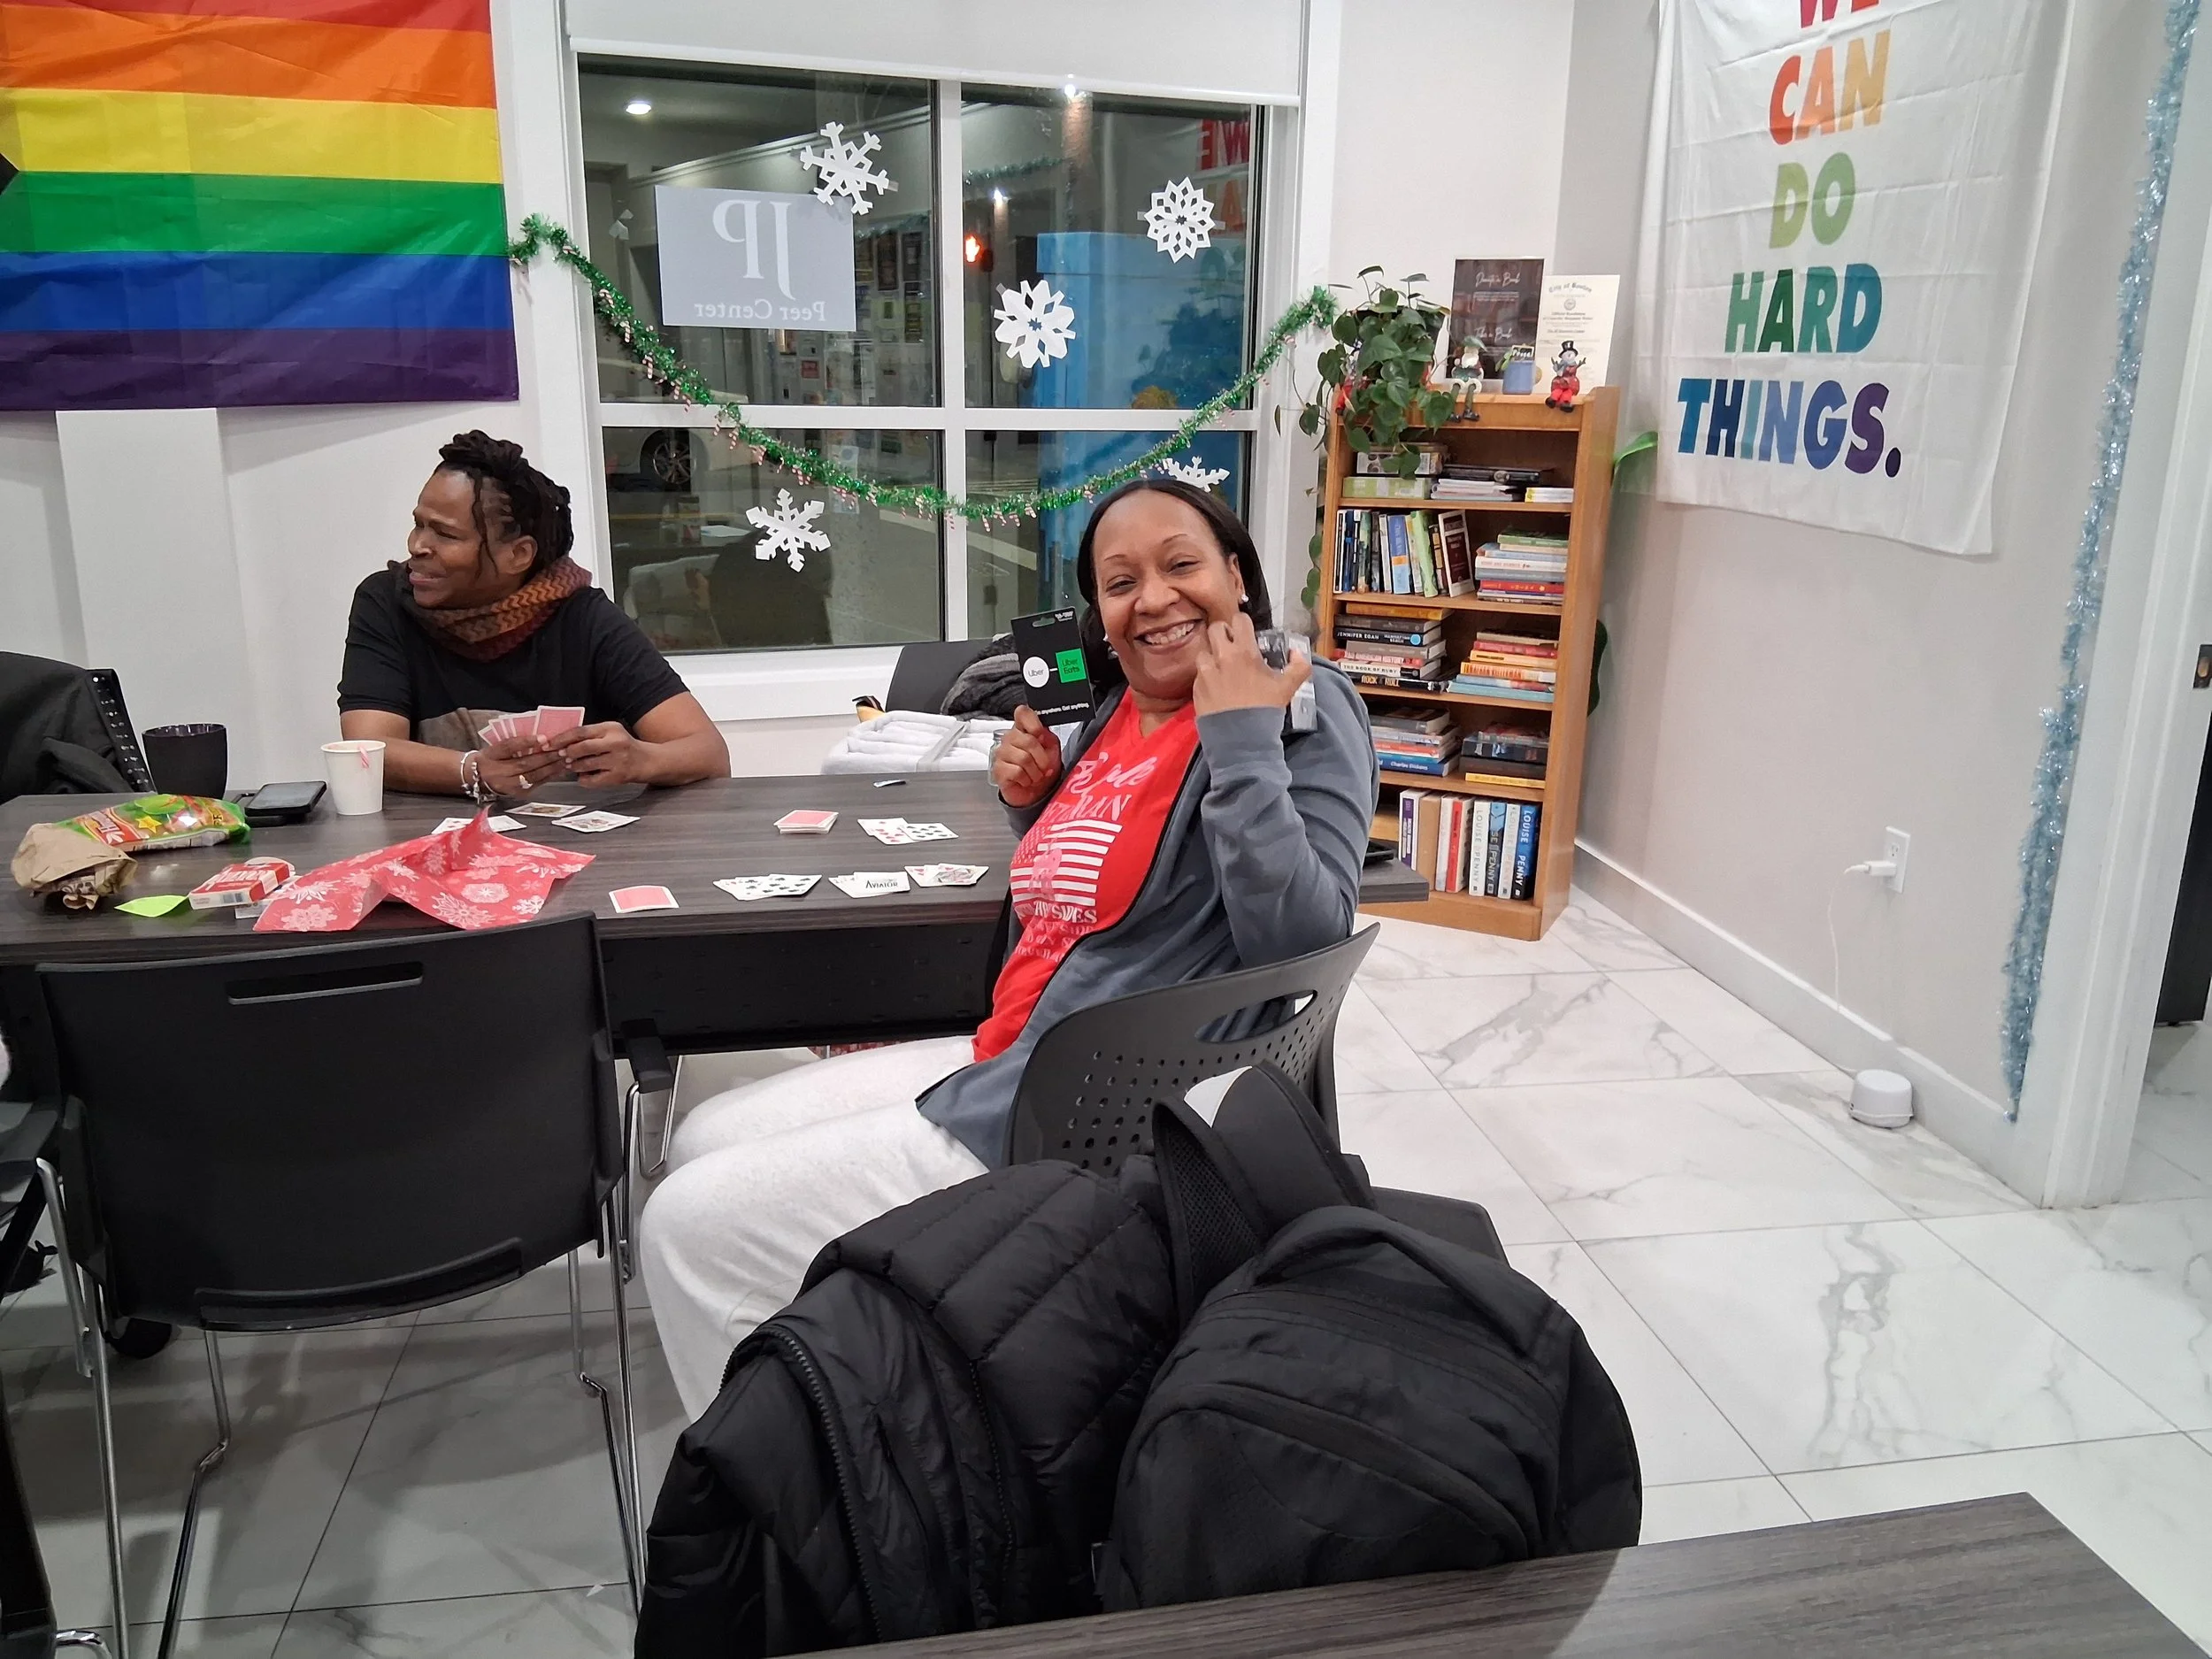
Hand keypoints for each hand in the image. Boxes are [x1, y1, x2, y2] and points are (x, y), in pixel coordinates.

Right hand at [477, 734, 565, 796]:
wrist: (479, 778)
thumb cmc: (492, 758)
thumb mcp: (496, 747)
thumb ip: (514, 743)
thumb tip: (540, 737)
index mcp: (491, 755)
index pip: (508, 747)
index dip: (526, 742)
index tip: (543, 737)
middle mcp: (498, 772)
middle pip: (524, 763)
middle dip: (546, 757)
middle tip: (563, 749)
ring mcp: (508, 785)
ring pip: (533, 776)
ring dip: (552, 767)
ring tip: (566, 759)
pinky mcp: (518, 794)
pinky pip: (537, 784)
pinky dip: (551, 776)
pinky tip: (561, 769)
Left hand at [551, 722, 654, 787]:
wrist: (648, 761)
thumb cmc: (624, 746)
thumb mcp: (610, 733)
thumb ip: (591, 735)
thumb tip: (562, 741)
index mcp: (611, 729)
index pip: (581, 731)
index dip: (562, 738)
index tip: (550, 744)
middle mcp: (616, 743)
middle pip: (583, 747)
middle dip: (567, 753)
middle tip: (560, 756)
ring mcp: (618, 760)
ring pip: (586, 764)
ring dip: (574, 766)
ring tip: (572, 766)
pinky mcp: (618, 776)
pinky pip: (592, 780)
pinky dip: (583, 779)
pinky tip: (583, 776)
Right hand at [992, 705, 1062, 807]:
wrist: (1036, 792)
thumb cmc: (1042, 769)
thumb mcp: (1052, 749)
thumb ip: (1047, 737)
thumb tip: (1042, 734)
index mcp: (1023, 729)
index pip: (1022, 713)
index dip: (1034, 724)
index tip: (1041, 736)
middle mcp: (1009, 738)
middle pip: (1029, 740)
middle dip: (1042, 758)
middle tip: (1043, 767)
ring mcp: (1001, 753)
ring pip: (1024, 758)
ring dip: (1035, 772)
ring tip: (1034, 776)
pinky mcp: (998, 770)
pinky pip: (1017, 772)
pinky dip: (1026, 780)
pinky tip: (1025, 781)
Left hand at [1192, 613, 1310, 716]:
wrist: (1241, 738)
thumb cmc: (1265, 709)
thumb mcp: (1288, 688)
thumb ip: (1299, 666)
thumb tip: (1296, 653)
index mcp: (1244, 651)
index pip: (1239, 619)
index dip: (1243, 623)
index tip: (1246, 632)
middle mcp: (1222, 657)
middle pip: (1215, 628)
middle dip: (1223, 633)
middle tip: (1231, 646)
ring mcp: (1206, 672)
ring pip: (1203, 651)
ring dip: (1212, 656)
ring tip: (1221, 668)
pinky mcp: (1196, 687)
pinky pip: (1198, 674)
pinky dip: (1206, 676)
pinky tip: (1215, 687)